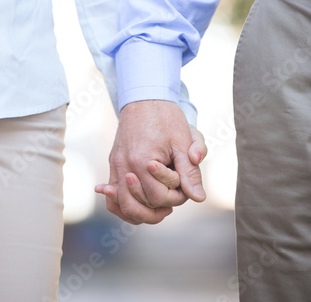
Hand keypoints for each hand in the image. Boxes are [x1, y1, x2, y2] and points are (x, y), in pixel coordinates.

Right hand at [95, 100, 206, 224]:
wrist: (145, 98)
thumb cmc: (166, 118)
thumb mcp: (183, 142)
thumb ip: (190, 172)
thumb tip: (198, 198)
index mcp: (142, 161)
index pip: (158, 197)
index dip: (176, 197)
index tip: (185, 187)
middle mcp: (124, 165)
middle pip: (138, 205)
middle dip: (159, 208)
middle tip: (173, 201)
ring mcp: (116, 165)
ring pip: (120, 204)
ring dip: (139, 213)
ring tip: (158, 210)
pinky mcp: (113, 162)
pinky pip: (112, 193)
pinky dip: (121, 204)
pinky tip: (136, 205)